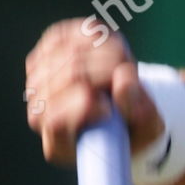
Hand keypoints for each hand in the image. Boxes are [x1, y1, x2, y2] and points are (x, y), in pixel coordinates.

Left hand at [23, 19, 163, 165]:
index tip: (109, 109)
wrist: (120, 110)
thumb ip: (139, 111)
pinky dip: (90, 37)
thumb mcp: (148, 129)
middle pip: (71, 78)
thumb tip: (123, 81)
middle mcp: (40, 117)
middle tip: (128, 72)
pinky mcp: (41, 56)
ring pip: (70, 54)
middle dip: (107, 71)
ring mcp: (36, 85)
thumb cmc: (134, 127)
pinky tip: (104, 49)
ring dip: (104, 53)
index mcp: (60, 148)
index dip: (85, 107)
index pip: (55, 123)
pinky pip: (63, 36)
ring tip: (122, 63)